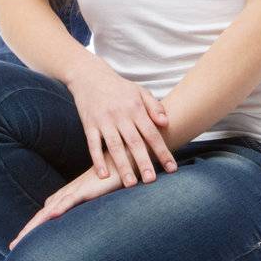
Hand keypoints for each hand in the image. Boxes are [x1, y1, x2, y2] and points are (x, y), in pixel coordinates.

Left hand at [8, 163, 125, 248]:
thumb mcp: (96, 198)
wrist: (123, 160)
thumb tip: (83, 225)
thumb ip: (87, 208)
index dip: (32, 229)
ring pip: (50, 210)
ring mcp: (75, 190)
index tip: (19, 244)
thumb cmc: (111, 179)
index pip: (45, 215)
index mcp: (67, 197)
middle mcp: (67, 194)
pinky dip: (59, 208)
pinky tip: (50, 216)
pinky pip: (70, 200)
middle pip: (42, 214)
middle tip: (11, 247)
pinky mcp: (87, 188)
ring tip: (21, 240)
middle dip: (27, 231)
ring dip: (34, 225)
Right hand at [66, 54, 177, 183]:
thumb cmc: (119, 87)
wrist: (90, 76)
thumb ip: (154, 107)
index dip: (162, 151)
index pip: (152, 133)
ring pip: (114, 146)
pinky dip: (98, 160)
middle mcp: (120, 116)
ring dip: (122, 166)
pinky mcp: (89, 125)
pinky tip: (104, 175)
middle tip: (151, 181)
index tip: (171, 168)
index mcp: (135, 108)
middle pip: (134, 142)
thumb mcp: (140, 92)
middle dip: (143, 162)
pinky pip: (93, 145)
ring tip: (130, 184)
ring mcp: (104, 121)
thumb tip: (166, 123)